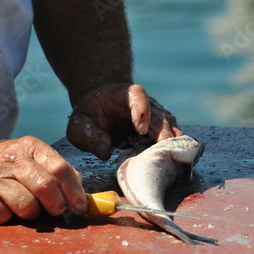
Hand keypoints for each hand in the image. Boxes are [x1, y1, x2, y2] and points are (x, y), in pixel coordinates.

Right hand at [0, 136, 86, 223]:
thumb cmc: (8, 166)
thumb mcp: (33, 158)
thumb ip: (58, 172)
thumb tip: (82, 194)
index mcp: (30, 147)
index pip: (59, 167)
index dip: (74, 191)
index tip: (81, 207)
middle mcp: (11, 159)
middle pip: (45, 187)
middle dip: (57, 205)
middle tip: (57, 212)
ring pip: (26, 204)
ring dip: (32, 213)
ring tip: (27, 208)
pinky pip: (3, 216)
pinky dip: (8, 218)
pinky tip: (5, 209)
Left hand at [66, 84, 182, 159]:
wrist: (99, 109)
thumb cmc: (89, 116)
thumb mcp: (79, 125)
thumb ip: (90, 136)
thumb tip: (105, 152)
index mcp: (123, 94)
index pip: (138, 95)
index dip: (142, 110)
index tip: (141, 130)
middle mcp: (144, 102)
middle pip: (158, 113)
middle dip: (162, 131)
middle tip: (164, 148)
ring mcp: (154, 115)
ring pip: (168, 125)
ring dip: (171, 140)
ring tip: (174, 156)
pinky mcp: (157, 130)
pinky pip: (169, 136)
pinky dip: (171, 147)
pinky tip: (173, 160)